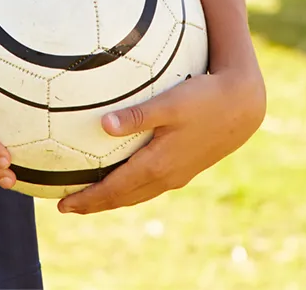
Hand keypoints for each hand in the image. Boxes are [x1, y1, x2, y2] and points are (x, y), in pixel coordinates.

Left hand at [57, 66, 265, 214]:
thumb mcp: (170, 103)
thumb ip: (137, 115)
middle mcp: (166, 176)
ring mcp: (177, 174)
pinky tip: (127, 176)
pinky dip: (131, 188)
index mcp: (157, 165)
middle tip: (67, 206)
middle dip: (94, 204)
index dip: (87, 200)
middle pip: (122, 199)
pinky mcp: (186, 166)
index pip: (114, 190)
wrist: (243, 107)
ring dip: (113, 198)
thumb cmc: (205, 98)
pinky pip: (150, 185)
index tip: (62, 206)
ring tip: (91, 196)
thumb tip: (102, 125)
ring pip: (137, 194)